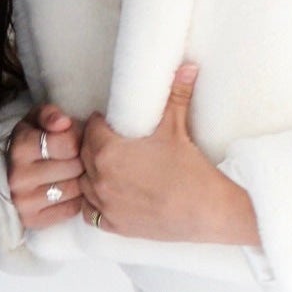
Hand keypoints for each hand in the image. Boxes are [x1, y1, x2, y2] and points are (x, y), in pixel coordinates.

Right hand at [7, 103, 85, 228]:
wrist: (11, 169)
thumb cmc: (33, 140)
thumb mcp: (37, 119)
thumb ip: (50, 114)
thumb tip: (63, 122)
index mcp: (20, 147)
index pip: (68, 143)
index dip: (79, 138)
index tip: (75, 138)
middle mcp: (18, 176)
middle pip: (74, 167)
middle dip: (82, 159)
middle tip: (78, 156)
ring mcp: (23, 201)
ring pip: (76, 189)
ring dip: (82, 180)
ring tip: (75, 172)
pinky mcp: (32, 220)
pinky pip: (73, 209)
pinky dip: (78, 200)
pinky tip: (71, 190)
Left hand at [79, 64, 259, 243]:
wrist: (207, 211)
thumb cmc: (191, 170)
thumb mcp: (177, 128)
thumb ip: (176, 95)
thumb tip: (187, 66)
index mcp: (108, 151)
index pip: (91, 130)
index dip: (100, 124)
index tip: (110, 123)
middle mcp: (100, 178)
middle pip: (84, 155)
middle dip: (94, 146)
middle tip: (111, 142)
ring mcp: (105, 204)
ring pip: (84, 183)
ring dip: (92, 174)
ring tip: (110, 167)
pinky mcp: (114, 225)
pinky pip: (89, 212)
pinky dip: (94, 203)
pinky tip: (108, 195)